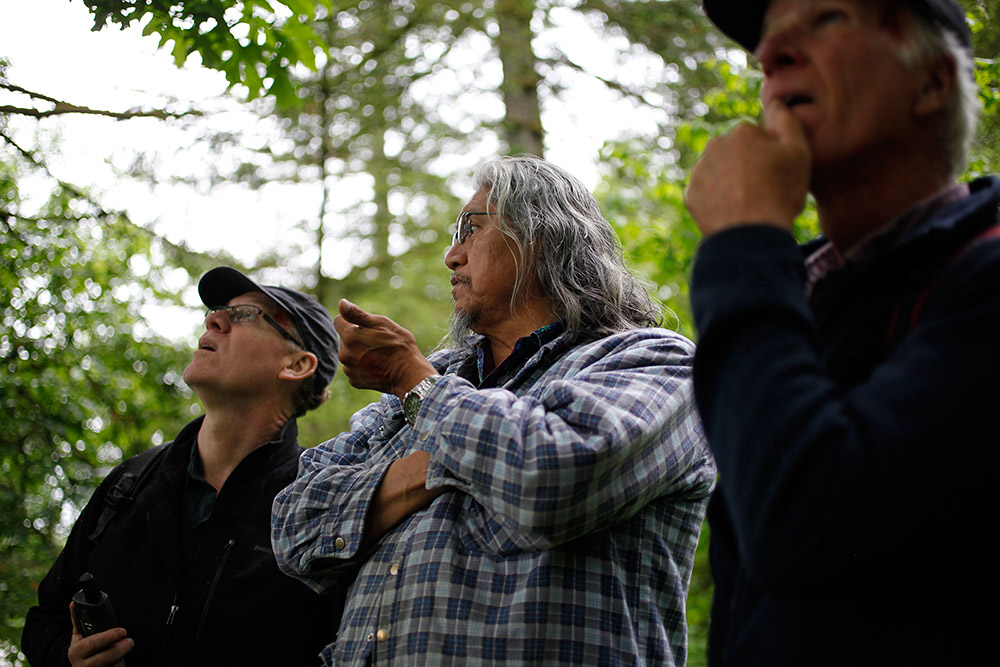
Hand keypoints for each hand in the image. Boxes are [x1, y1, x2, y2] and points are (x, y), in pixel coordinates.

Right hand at [68, 602, 131, 666]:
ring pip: (111, 666)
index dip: (108, 638)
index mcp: (75, 652)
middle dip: (119, 649)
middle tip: (129, 641)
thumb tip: (73, 603)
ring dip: (120, 658)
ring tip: (124, 649)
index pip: (92, 644)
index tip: (121, 631)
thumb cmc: (81, 651)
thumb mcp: (78, 636)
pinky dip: (119, 665)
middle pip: (104, 658)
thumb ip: (77, 620)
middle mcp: (81, 665)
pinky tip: (118, 660)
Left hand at [334, 299, 437, 397]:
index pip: (338, 321)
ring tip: (378, 355)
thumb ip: (357, 313)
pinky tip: (376, 366)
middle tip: (377, 342)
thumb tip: (341, 303)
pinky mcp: (355, 381)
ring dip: (359, 352)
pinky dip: (362, 367)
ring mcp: (349, 369)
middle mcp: (344, 354)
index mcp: (349, 336)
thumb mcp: (381, 323)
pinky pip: (354, 369)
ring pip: (349, 354)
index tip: (368, 327)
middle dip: (356, 337)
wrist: (408, 374)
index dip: (353, 322)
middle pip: (345, 339)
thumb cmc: (398, 346)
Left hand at [686, 98, 810, 236]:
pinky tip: (733, 212)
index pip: (759, 140)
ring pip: (721, 173)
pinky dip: (718, 201)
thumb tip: (776, 101)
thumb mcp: (798, 152)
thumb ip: (787, 120)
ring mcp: (699, 171)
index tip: (778, 174)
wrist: (750, 233)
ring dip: (732, 184)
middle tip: (764, 191)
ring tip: (749, 204)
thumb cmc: (779, 192)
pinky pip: (708, 194)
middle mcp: (715, 146)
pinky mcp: (690, 195)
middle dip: (748, 168)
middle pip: (737, 155)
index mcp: (741, 132)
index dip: (772, 157)